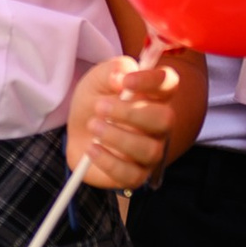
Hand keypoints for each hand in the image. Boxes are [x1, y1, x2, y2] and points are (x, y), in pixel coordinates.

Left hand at [68, 53, 186, 189]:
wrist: (76, 131)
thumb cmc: (94, 101)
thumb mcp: (97, 79)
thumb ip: (111, 71)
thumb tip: (121, 78)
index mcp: (154, 95)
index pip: (169, 83)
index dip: (152, 80)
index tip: (126, 81)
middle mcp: (159, 124)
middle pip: (166, 119)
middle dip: (131, 113)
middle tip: (100, 107)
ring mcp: (150, 151)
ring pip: (150, 149)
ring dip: (117, 136)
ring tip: (93, 125)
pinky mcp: (136, 174)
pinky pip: (132, 175)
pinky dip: (109, 161)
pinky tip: (92, 148)